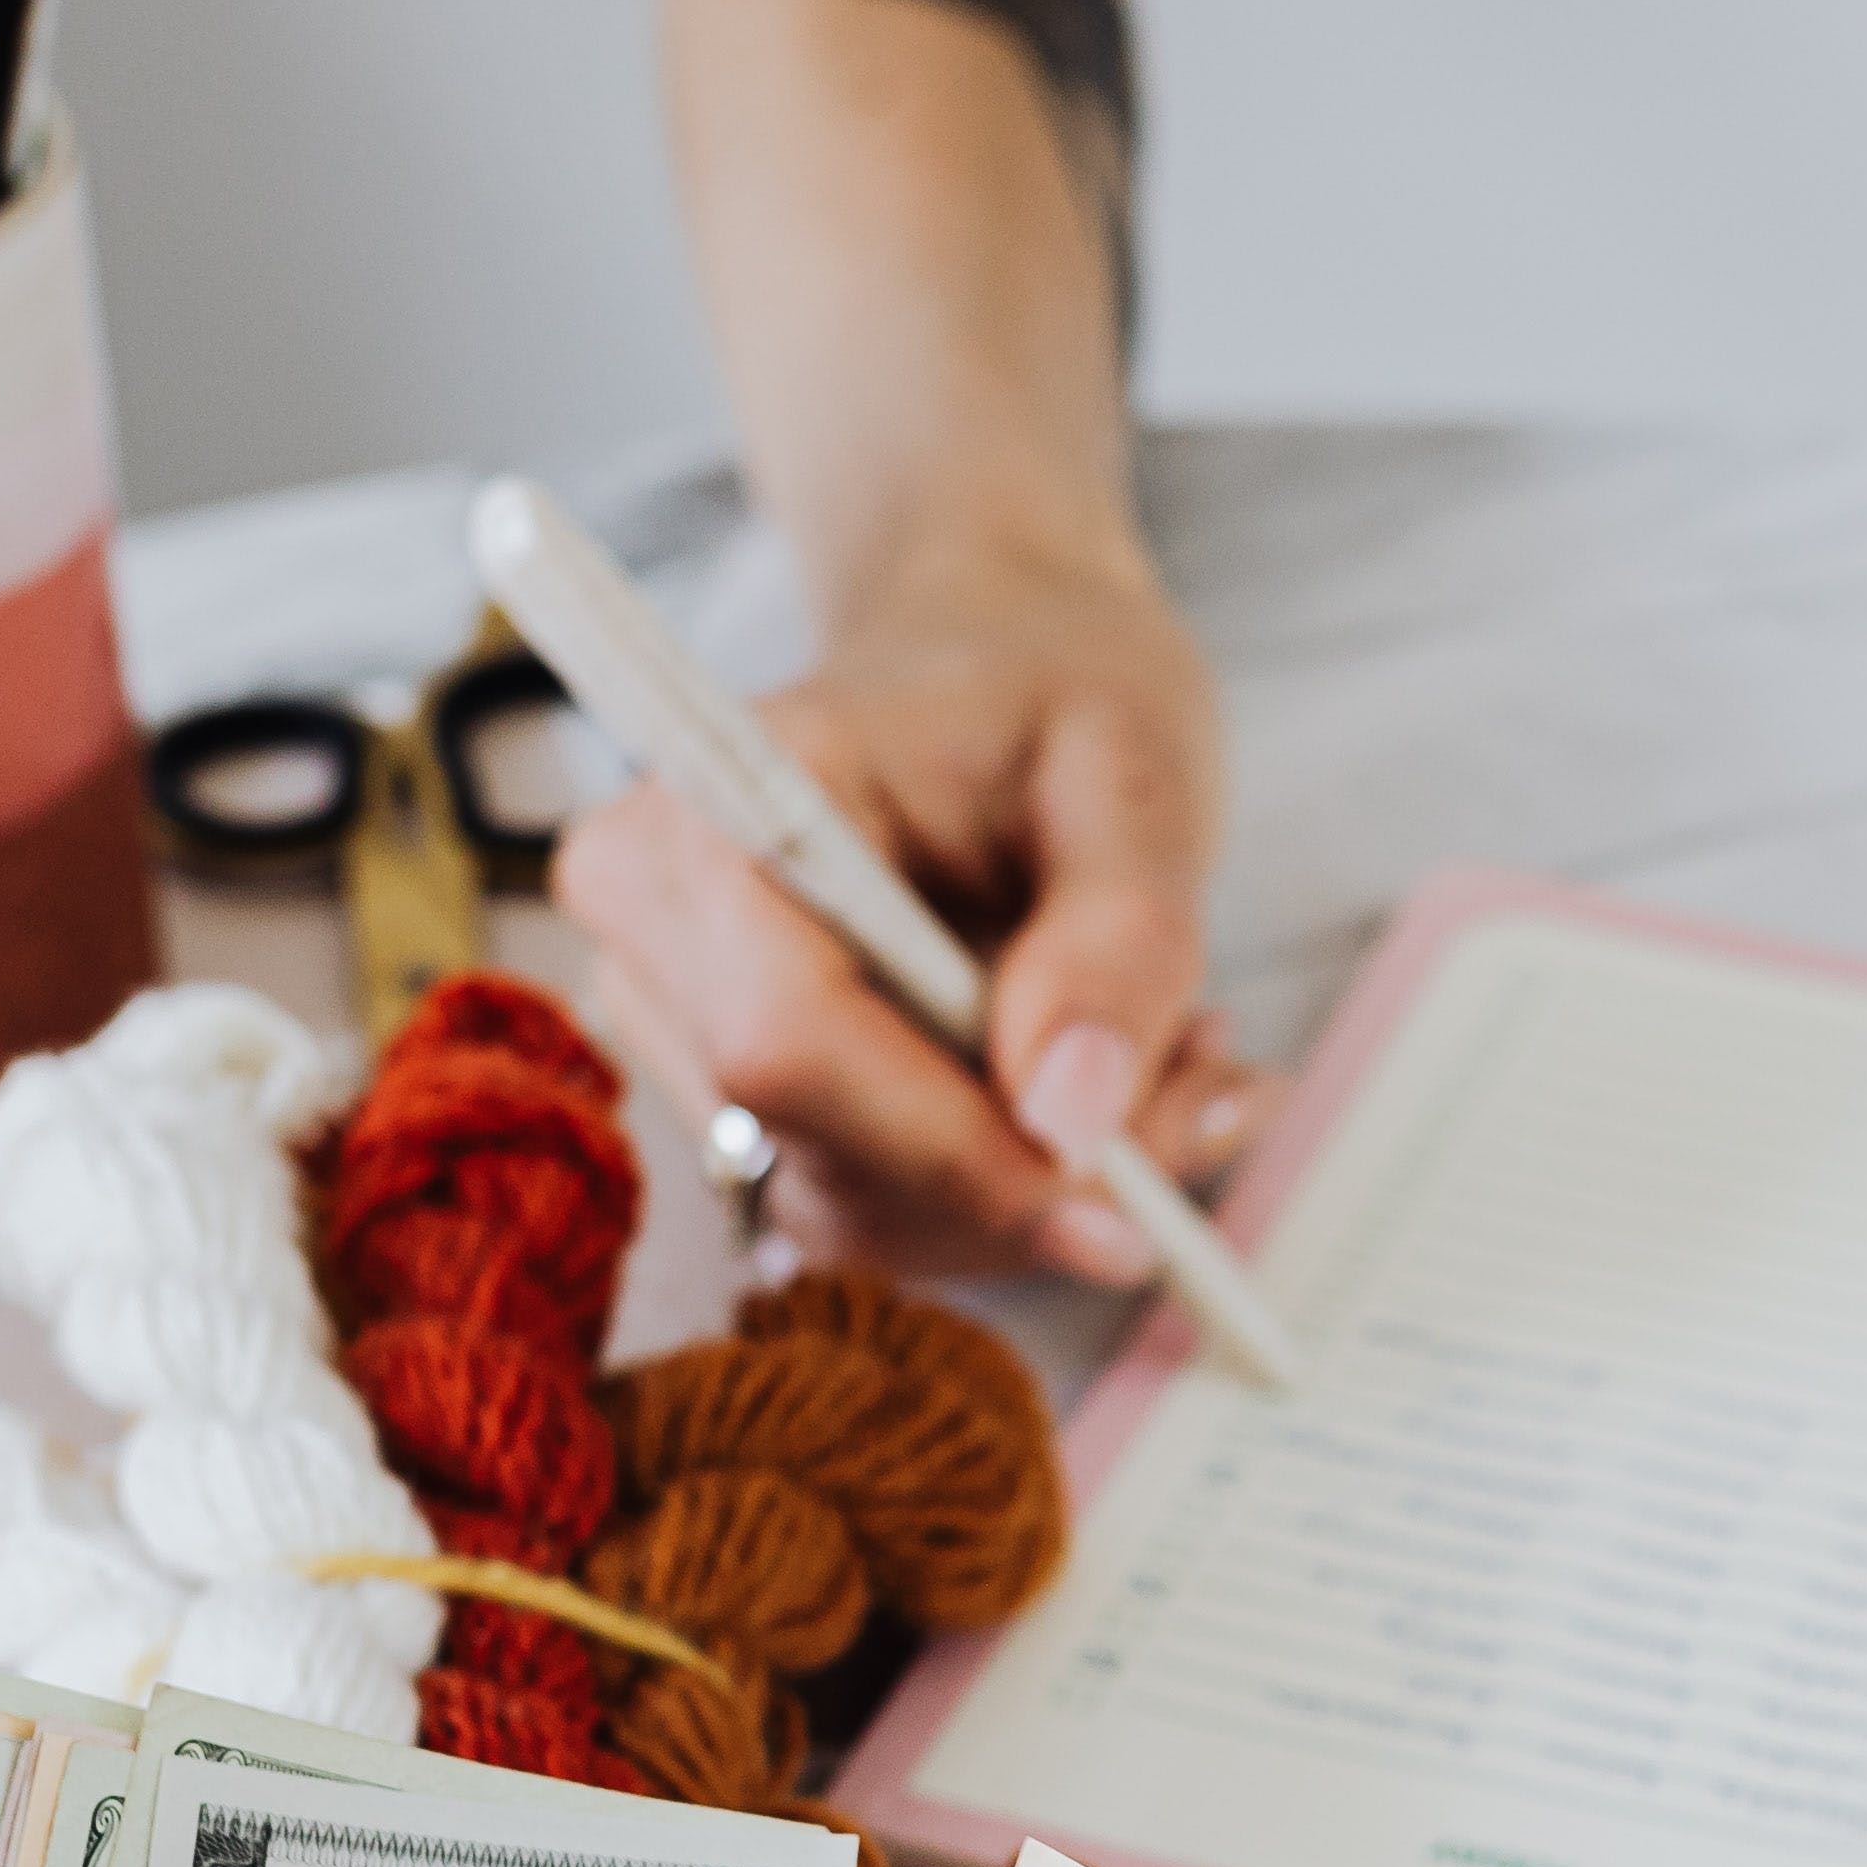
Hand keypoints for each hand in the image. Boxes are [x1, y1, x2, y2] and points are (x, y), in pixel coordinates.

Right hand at [556, 528, 1267, 1287]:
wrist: (989, 656)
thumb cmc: (1053, 685)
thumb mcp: (1137, 774)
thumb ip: (1117, 942)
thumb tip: (1069, 1126)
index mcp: (720, 809)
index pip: (788, 1044)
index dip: (954, 1152)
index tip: (1125, 1203)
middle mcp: (651, 923)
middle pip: (822, 1155)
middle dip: (1028, 1178)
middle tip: (1214, 1098)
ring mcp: (670, 1020)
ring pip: (853, 1211)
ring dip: (1032, 1189)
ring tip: (1174, 1064)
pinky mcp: (725, 1096)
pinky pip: (868, 1209)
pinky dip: (1002, 1185)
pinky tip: (1094, 1089)